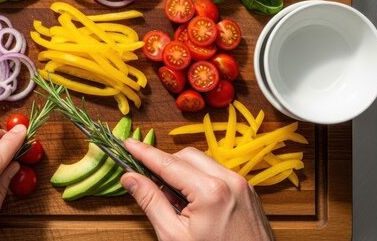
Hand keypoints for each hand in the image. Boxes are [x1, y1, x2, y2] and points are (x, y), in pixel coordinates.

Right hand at [120, 139, 272, 240]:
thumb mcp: (173, 236)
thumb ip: (151, 202)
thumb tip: (130, 179)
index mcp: (211, 192)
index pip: (168, 163)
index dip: (144, 153)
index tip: (129, 145)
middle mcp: (230, 181)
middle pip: (186, 156)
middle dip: (165, 164)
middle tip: (147, 181)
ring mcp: (242, 186)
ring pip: (203, 162)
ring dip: (182, 172)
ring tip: (172, 200)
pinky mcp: (248, 192)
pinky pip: (217, 173)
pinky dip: (199, 179)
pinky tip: (191, 202)